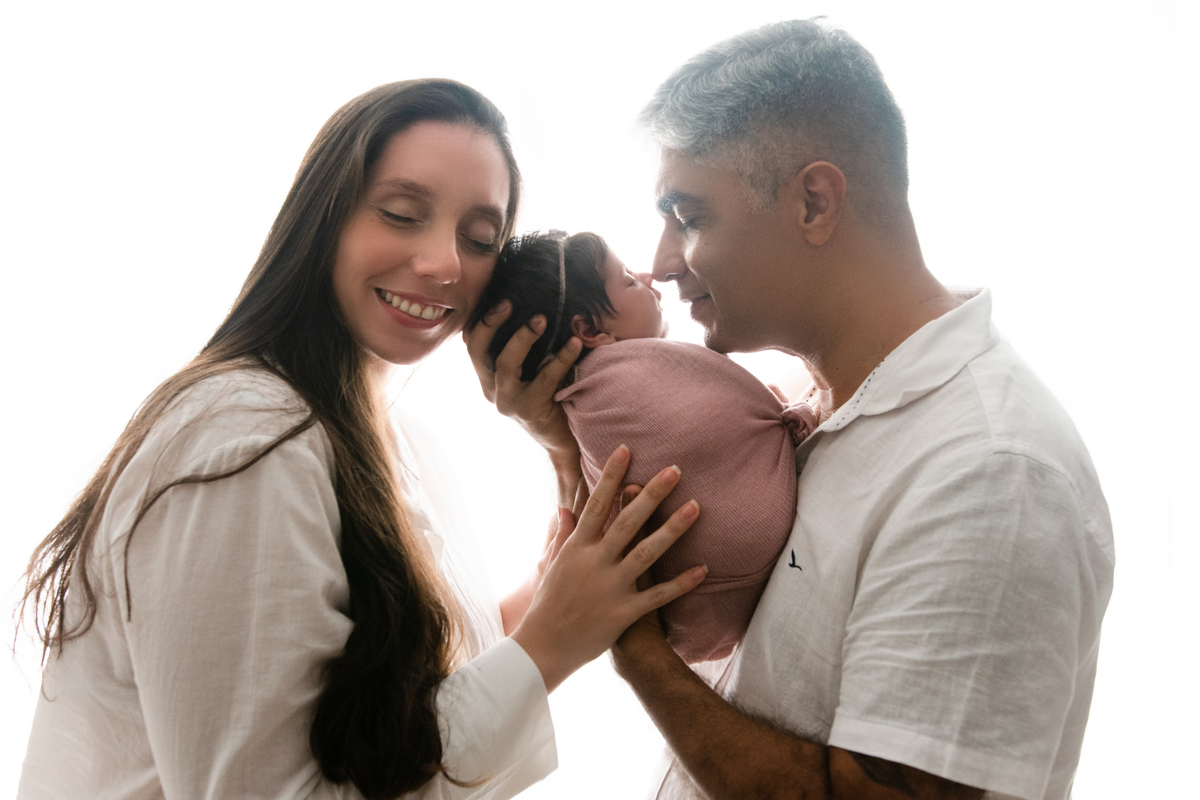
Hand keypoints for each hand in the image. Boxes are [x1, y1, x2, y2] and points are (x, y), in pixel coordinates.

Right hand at [464, 301, 582, 455]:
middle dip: (491, 323)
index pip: (472, 345)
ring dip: (523, 338)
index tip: (500, 298)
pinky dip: (561, 358)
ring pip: (505, 363)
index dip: (481, 320)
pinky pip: (544, 378)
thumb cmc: (552, 397)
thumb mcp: (533, 370)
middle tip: (510, 303)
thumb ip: (528, 349)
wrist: (565, 439)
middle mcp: (492, 390)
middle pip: (478, 351)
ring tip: (542, 319)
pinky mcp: (529, 410)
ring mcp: (508, 401)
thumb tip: (537, 308)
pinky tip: (575, 343)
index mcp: (489, 378)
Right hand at [511, 446, 705, 692]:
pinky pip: (657, 596)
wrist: (544, 647)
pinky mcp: (623, 613)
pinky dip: (681, 583)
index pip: (597, 504)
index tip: (626, 450)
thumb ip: (563, 535)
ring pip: (646, 553)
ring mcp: (611, 587)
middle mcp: (595, 563)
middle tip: (674, 470)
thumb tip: (565, 509)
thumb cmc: (549, 604)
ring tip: (696, 507)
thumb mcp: (553, 565)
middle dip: (652, 494)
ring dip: (672, 529)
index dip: (611, 476)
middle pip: (627, 522)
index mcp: (577, 548)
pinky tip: (704, 569)